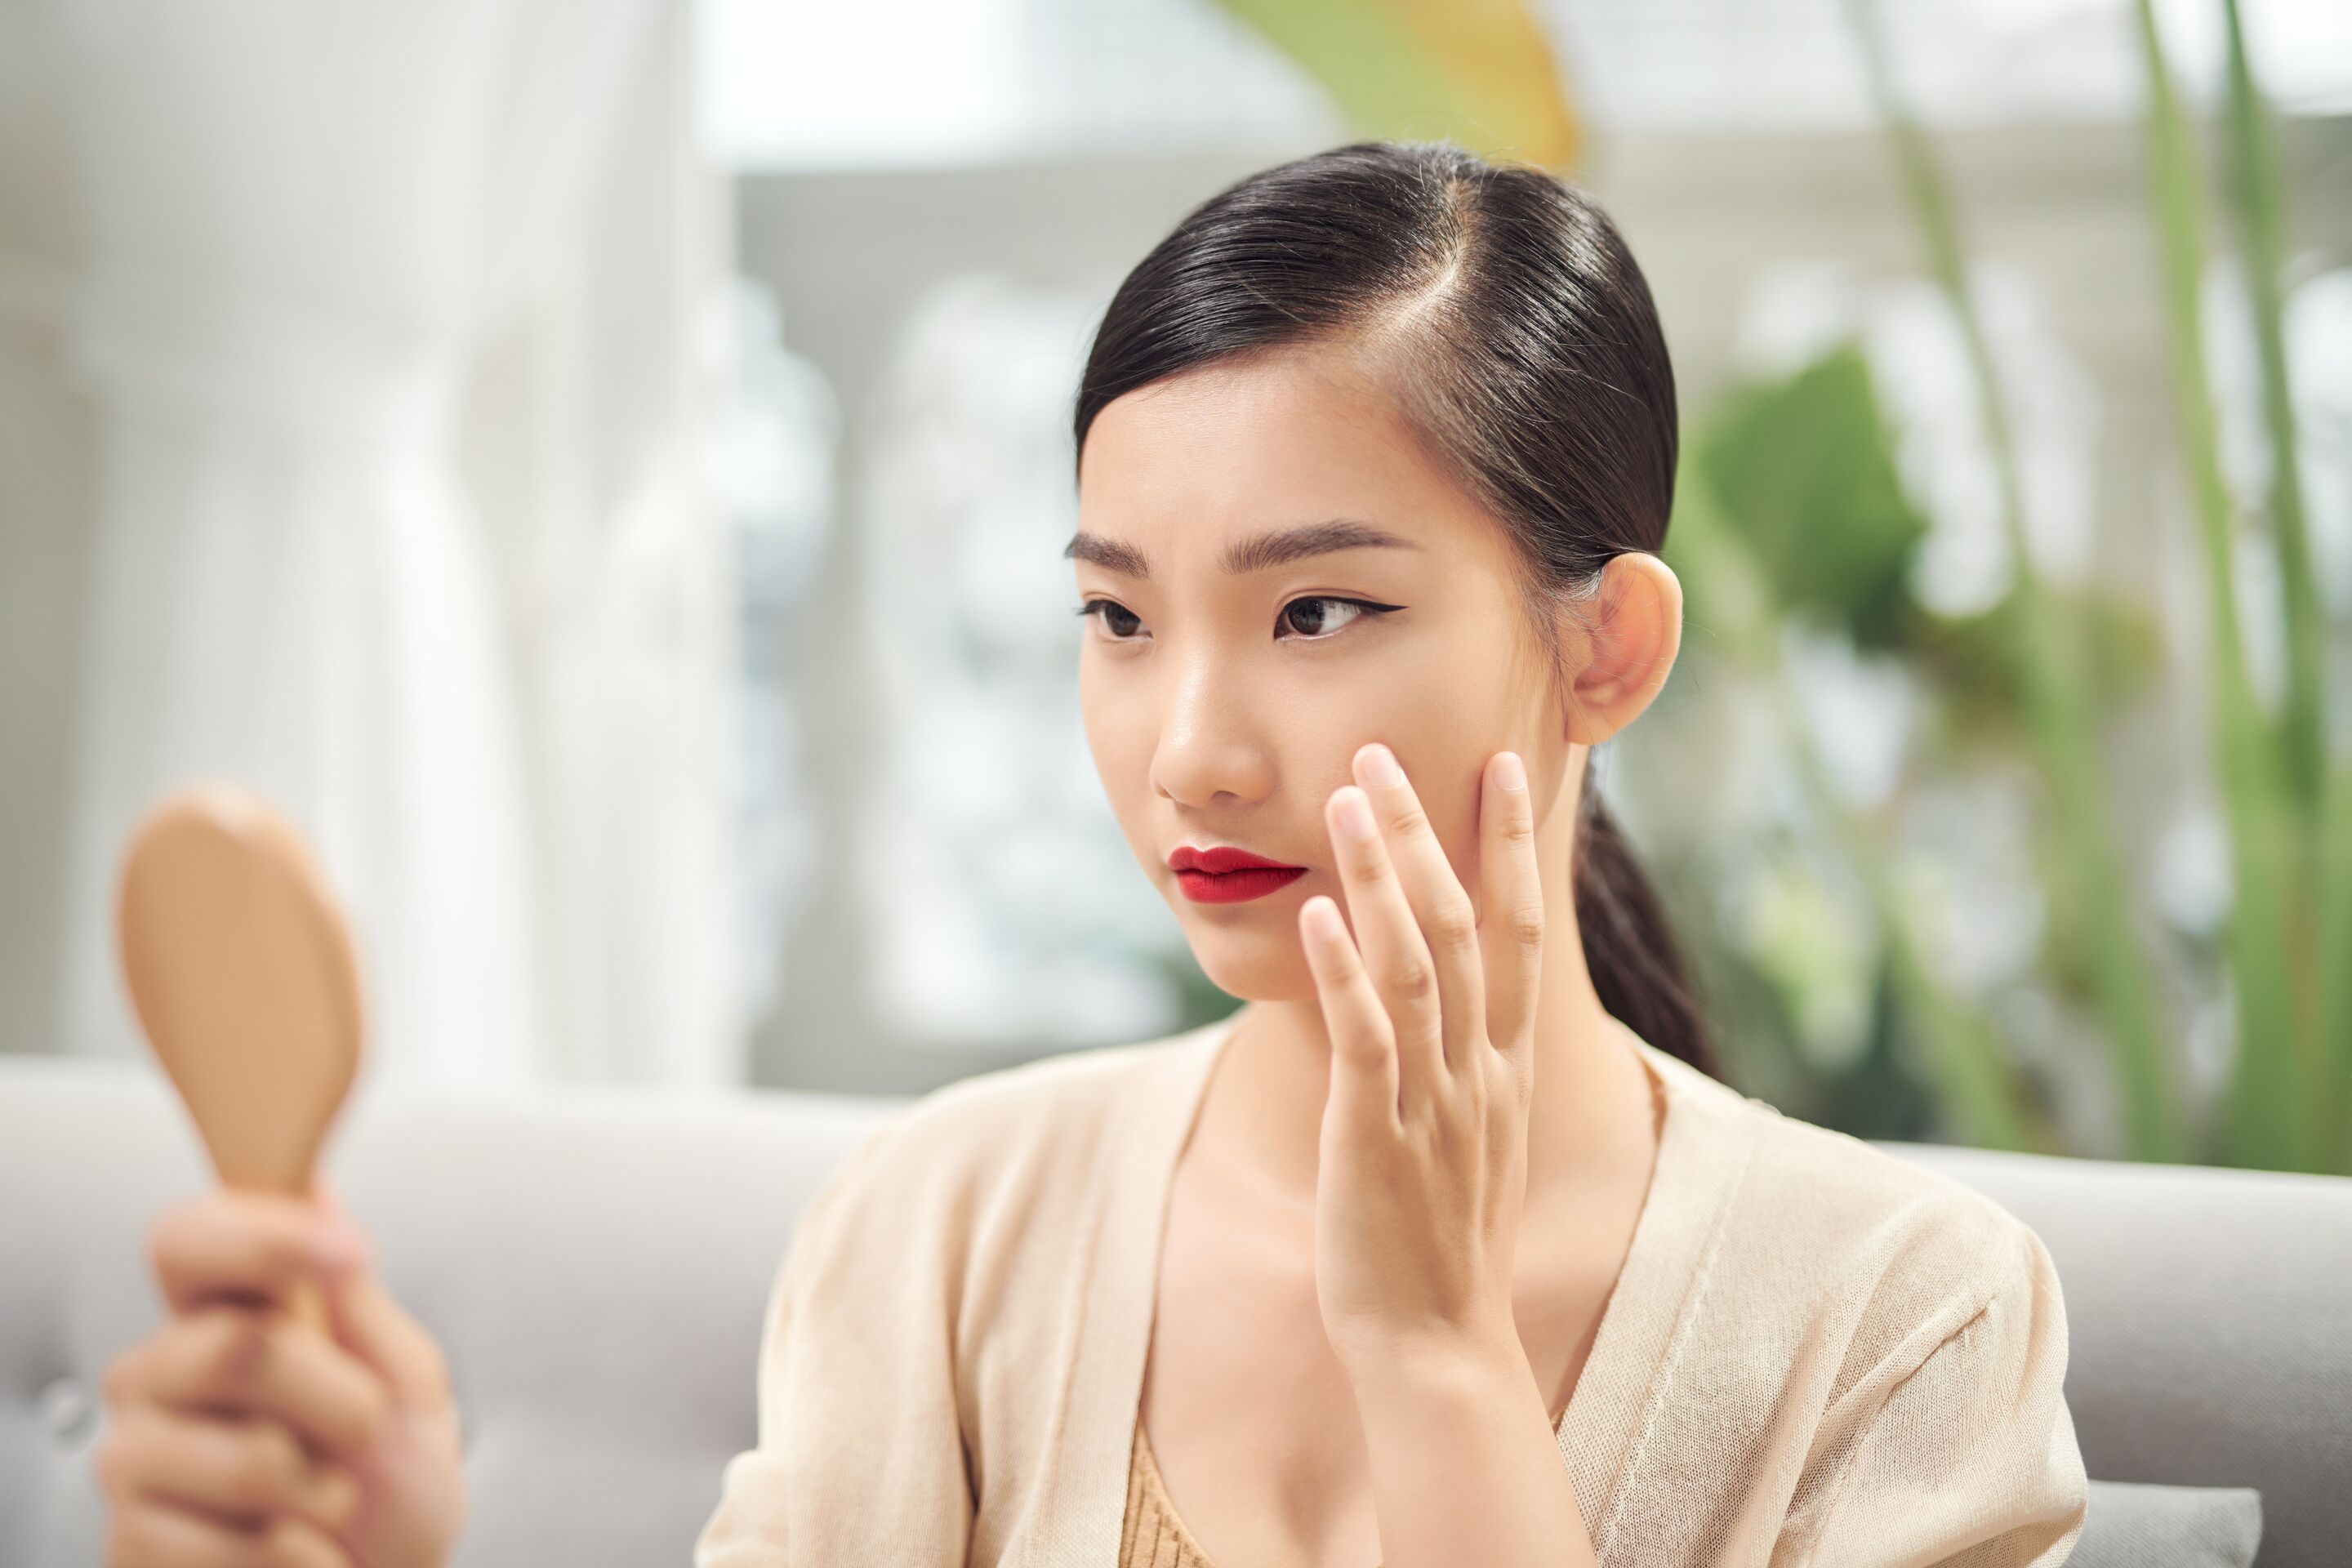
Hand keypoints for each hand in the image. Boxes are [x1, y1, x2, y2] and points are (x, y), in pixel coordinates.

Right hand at [96, 1185, 466, 1567]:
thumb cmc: (392, 1482)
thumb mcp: (408, 1384)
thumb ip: (360, 1304)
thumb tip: (319, 1198)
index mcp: (227, 1314)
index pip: (188, 1241)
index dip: (259, 1238)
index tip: (349, 1253)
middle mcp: (164, 1374)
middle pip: (233, 1348)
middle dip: (340, 1397)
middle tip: (364, 1429)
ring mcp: (137, 1458)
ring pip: (246, 1455)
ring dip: (326, 1489)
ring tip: (327, 1499)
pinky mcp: (131, 1542)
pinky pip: (228, 1543)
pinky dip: (297, 1556)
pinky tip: (297, 1551)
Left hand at [1300, 743, 1542, 1370]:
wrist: (1440, 1349)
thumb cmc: (1443, 1247)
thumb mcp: (1473, 1142)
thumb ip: (1464, 1066)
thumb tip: (1447, 1007)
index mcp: (1503, 1067)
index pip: (1516, 931)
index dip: (1509, 844)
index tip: (1501, 766)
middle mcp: (1477, 1071)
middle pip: (1461, 925)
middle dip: (1427, 831)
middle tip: (1386, 752)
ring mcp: (1432, 1102)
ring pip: (1415, 965)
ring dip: (1382, 875)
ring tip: (1347, 798)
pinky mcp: (1378, 1138)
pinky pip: (1366, 1041)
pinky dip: (1345, 972)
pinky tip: (1320, 913)